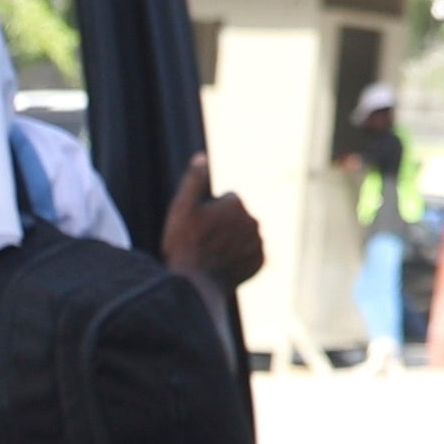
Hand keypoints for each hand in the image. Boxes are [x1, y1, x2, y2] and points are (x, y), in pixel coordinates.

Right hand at [158, 153, 262, 289]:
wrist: (194, 286)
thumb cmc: (184, 246)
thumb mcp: (181, 209)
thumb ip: (194, 180)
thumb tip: (202, 157)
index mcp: (236, 203)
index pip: (226, 200)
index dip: (209, 212)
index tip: (198, 227)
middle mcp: (253, 220)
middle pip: (237, 218)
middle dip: (224, 226)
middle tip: (204, 243)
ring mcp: (258, 242)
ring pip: (244, 235)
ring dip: (233, 242)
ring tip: (213, 256)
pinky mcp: (261, 262)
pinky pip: (251, 254)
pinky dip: (241, 258)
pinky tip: (224, 266)